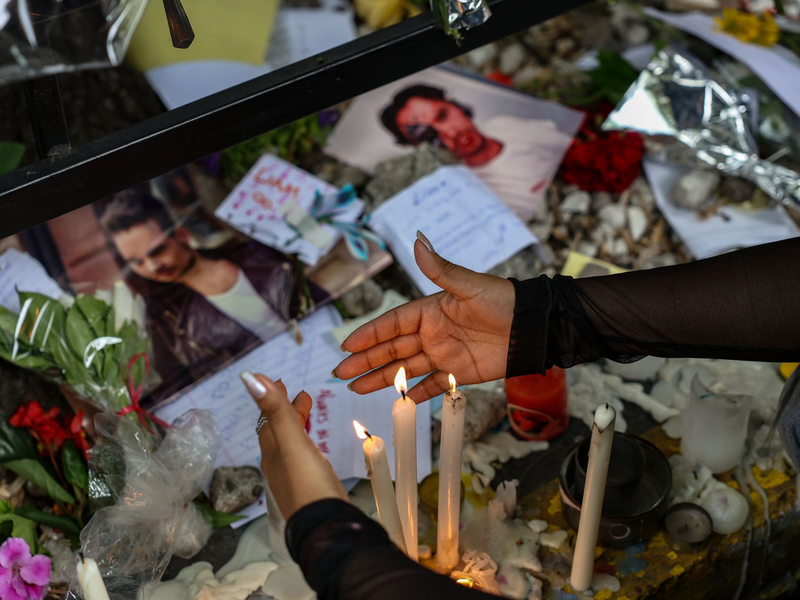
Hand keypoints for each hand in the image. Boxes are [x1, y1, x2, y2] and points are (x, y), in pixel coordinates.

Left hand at [241, 372, 347, 518]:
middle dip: (285, 409)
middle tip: (298, 393)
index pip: (268, 418)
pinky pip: (302, 457)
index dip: (272, 398)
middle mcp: (278, 464)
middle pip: (278, 430)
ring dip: (296, 425)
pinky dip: (305, 443)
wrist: (325, 527)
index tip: (280, 380)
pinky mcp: (309, 487)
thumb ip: (275, 410)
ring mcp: (293, 477)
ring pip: (290, 444)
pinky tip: (314, 449)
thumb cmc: (308, 485)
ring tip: (307, 412)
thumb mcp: (291, 442)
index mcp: (272, 451)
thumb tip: (249, 377)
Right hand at [334, 232, 514, 402]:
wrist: (533, 327)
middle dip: (364, 360)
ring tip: (355, 387)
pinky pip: (431, 386)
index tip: (347, 345)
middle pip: (391, 349)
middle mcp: (432, 333)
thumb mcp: (470, 285)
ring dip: (381, 378)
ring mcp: (443, 354)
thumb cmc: (504, 300)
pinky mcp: (458, 373)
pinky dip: (415, 394)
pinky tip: (397, 402)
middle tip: (339, 372)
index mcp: (430, 310)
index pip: (391, 324)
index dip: (369, 334)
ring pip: (405, 369)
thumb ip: (441, 269)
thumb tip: (418, 240)